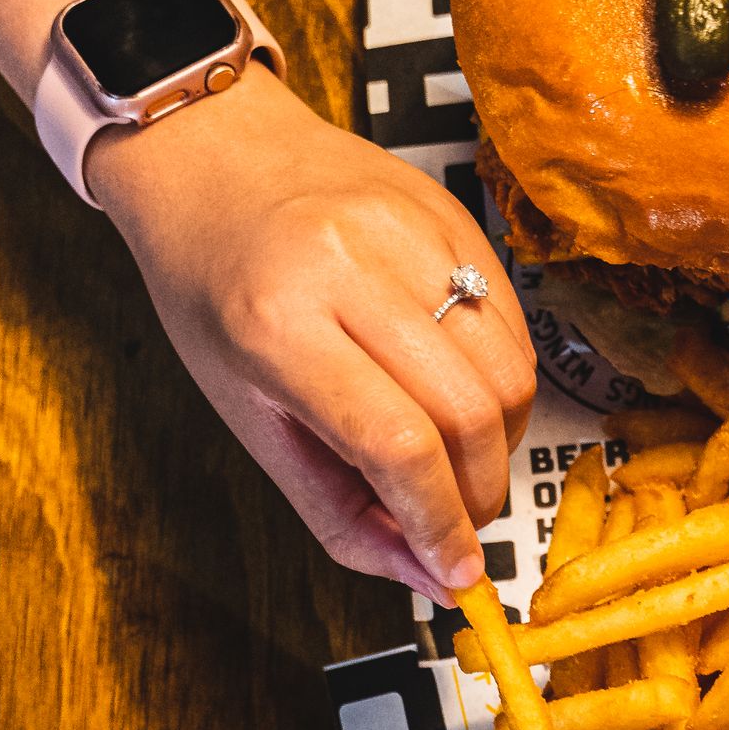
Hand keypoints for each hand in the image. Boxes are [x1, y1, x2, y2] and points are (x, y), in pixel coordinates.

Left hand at [95, 70, 534, 597]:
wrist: (213, 154)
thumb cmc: (215, 290)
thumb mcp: (248, 412)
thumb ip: (339, 509)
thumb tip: (428, 575)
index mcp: (277, 321)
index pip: (397, 443)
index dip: (440, 521)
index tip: (457, 570)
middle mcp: (349, 263)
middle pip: (468, 411)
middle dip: (479, 490)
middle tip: (459, 518)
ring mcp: (410, 228)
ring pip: (509, 371)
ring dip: (502, 441)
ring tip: (459, 456)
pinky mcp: (453, 213)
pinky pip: (515, 325)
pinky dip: (504, 385)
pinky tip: (462, 394)